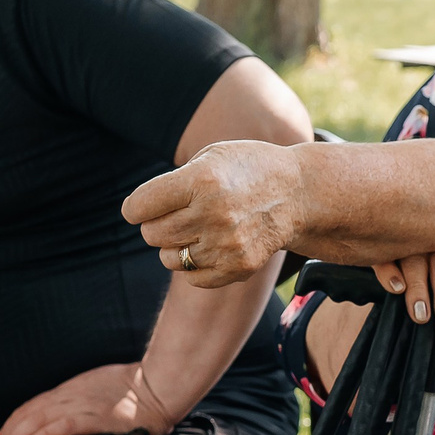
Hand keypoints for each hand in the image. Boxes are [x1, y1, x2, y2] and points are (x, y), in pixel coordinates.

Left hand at [0, 363, 173, 434]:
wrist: (159, 386)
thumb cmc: (137, 389)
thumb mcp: (103, 390)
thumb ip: (85, 401)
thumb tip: (73, 416)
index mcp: (73, 389)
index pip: (35, 403)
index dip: (16, 419)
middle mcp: (72, 396)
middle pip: (31, 411)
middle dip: (10, 429)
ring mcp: (82, 406)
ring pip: (41, 419)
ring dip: (18, 434)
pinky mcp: (96, 418)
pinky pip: (63, 427)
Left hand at [122, 139, 306, 287]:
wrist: (298, 193)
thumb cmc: (245, 170)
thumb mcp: (210, 157)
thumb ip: (172, 182)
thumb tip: (137, 216)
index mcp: (203, 180)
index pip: (139, 207)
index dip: (136, 207)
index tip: (145, 205)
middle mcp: (215, 214)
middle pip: (151, 234)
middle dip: (156, 225)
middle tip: (177, 215)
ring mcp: (228, 244)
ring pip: (168, 259)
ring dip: (175, 246)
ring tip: (197, 229)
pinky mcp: (239, 267)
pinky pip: (192, 278)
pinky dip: (195, 265)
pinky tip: (212, 245)